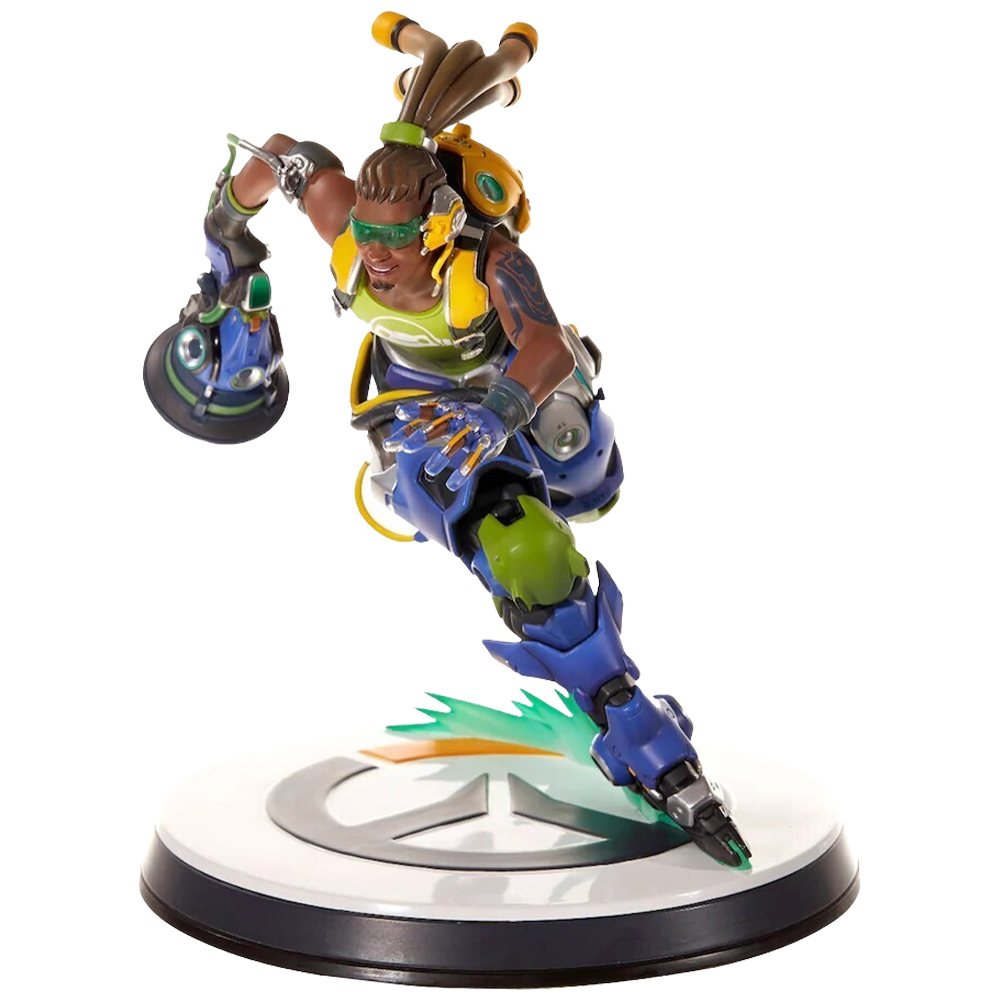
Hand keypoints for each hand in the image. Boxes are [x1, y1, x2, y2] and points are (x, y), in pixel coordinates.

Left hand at [383, 398, 510, 491]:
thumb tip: (394, 441)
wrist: (500, 412)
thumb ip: (420, 428)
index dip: (413, 411)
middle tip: (406, 448)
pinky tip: (452, 484)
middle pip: (438, 426)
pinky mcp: (485, 444)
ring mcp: (472, 431)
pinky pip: (474, 459)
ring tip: (430, 470)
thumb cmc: (465, 417)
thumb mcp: (443, 417)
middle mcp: (458, 419)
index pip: (427, 411)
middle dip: (422, 437)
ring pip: (456, 443)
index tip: (399, 414)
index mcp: (446, 411)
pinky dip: (464, 471)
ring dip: (443, 456)